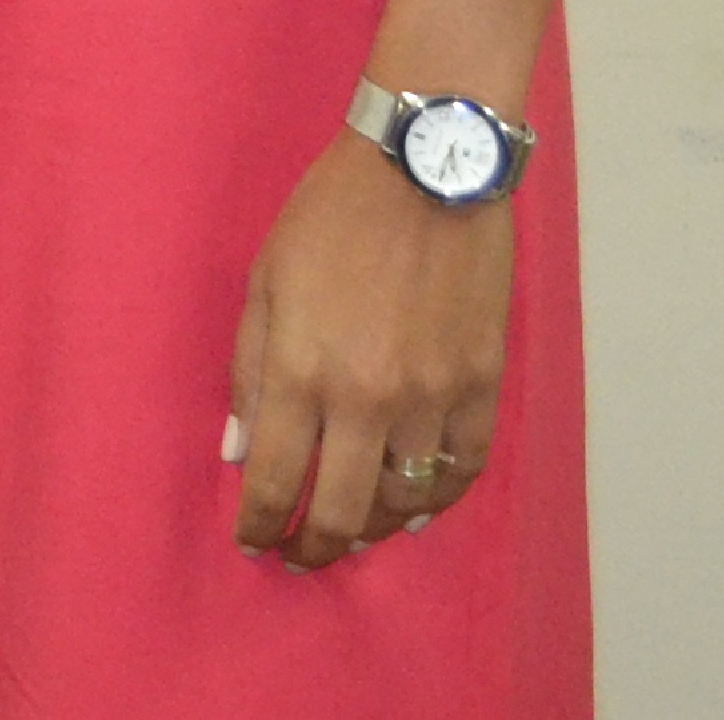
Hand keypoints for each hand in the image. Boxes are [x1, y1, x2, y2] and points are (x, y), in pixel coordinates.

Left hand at [226, 132, 509, 564]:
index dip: (259, 523)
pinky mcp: (482, 385)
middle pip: (341, 509)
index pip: (276, 479)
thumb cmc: (330, 217)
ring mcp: (433, 396)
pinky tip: (416, 506)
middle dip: (314, 545)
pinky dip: (438, 499)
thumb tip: (241, 449)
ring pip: (406, 499)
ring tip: (352, 532)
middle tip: (299, 555)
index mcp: (304, 371)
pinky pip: (464, 468)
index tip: (252, 540)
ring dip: (374, 527)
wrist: (425, 168)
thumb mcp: (265, 283)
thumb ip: (251, 371)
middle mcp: (369, 398)